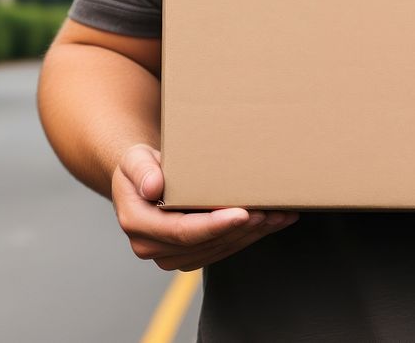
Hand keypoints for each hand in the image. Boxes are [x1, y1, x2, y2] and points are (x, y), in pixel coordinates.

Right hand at [111, 143, 298, 271]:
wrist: (145, 181)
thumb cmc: (143, 166)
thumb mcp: (136, 159)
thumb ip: (142, 170)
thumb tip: (152, 187)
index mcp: (137, 223)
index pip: (181, 230)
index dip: (214, 225)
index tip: (242, 214)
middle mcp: (150, 246)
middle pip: (205, 243)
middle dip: (241, 228)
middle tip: (270, 211)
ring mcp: (171, 255)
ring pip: (219, 249)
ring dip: (251, 234)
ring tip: (278, 215)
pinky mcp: (190, 256)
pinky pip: (224, 250)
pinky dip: (250, 235)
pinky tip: (272, 222)